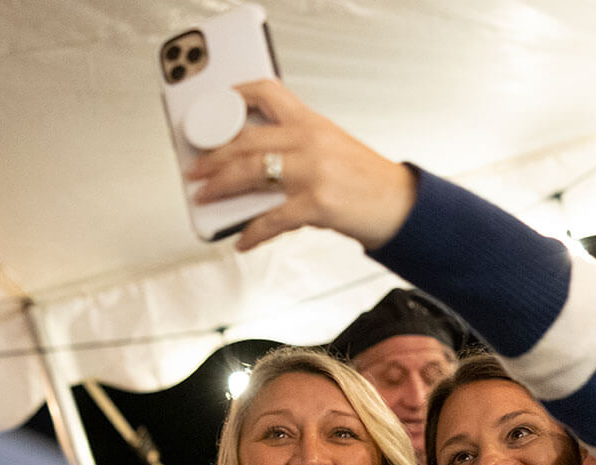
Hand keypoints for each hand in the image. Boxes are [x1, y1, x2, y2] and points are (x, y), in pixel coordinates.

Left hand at [188, 79, 416, 251]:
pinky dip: (252, 232)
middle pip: (246, 140)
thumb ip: (296, 145)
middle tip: (196, 168)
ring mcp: (313, 172)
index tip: (214, 105)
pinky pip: (271, 218)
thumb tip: (252, 160)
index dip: (235, 96)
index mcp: (313, 122)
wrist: (400, 205)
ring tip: (205, 196)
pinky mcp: (317, 204)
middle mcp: (311, 141)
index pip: (268, 93)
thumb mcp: (332, 146)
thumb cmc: (367, 180)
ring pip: (251, 172)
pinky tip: (242, 239)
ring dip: (220, 186)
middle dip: (212, 156)